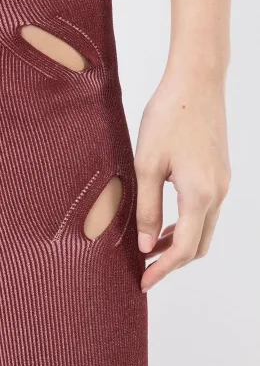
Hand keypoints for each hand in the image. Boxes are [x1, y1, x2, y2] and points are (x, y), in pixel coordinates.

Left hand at [134, 58, 230, 292]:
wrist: (196, 82)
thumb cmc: (168, 118)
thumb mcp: (146, 165)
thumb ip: (147, 208)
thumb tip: (147, 246)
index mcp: (200, 195)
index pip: (184, 249)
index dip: (163, 270)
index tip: (143, 283)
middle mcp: (218, 193)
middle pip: (199, 245)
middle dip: (172, 261)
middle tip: (145, 269)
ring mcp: (223, 182)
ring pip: (204, 229)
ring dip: (180, 243)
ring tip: (151, 249)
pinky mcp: (219, 172)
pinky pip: (205, 211)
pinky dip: (187, 225)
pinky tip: (166, 222)